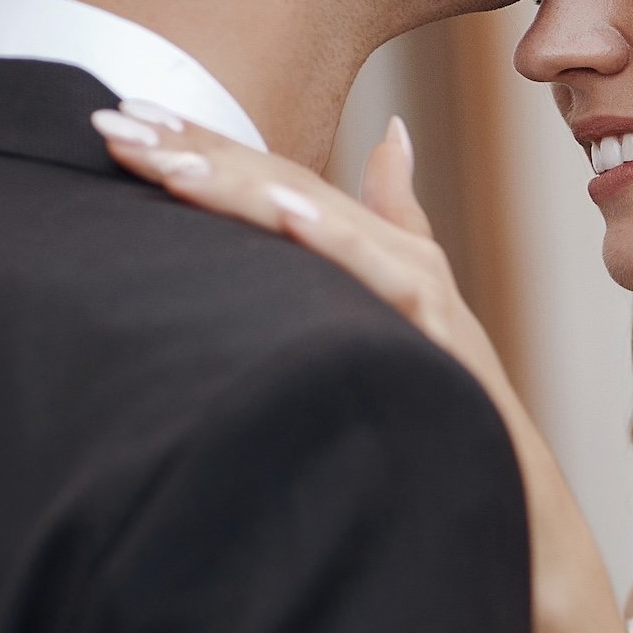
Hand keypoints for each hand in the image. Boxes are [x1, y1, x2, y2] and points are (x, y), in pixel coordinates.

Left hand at [92, 102, 615, 618]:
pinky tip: (283, 213)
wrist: (522, 514)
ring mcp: (426, 299)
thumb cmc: (453, 428)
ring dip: (243, 187)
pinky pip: (385, 283)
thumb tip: (390, 136)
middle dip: (198, 150)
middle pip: (288, 186)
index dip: (202, 145)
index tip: (119, 117)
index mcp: (376, 256)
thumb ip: (392, 229)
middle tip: (111, 120)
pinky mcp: (444, 342)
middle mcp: (401, 263)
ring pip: (323, 222)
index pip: (275, 182)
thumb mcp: (404, 325)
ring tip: (169, 160)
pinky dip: (335, 242)